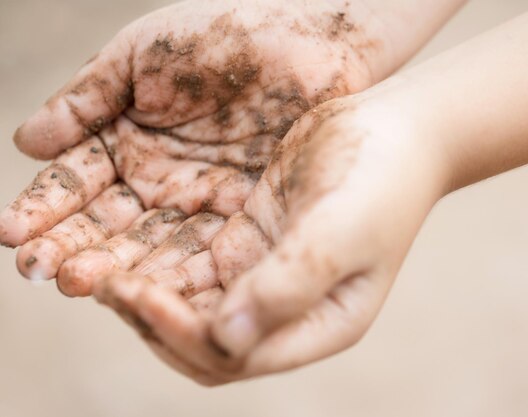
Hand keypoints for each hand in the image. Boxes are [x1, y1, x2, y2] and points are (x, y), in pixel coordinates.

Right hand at [0, 0, 399, 293]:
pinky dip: (171, 271)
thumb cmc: (227, 36)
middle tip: (39, 270)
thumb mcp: (143, 55)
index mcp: (128, 138)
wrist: (315, 44)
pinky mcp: (243, 219)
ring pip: (149, 244)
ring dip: (113, 266)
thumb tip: (26, 143)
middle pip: (107, 224)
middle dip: (70, 247)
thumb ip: (86, 98)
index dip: (45, 207)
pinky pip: (202, 251)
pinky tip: (142, 287)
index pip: (77, 182)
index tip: (11, 232)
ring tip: (81, 282)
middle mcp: (160, 178)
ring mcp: (200, 202)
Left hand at [93, 84, 449, 384]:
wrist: (396, 131)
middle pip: (206, 343)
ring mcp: (268, 276)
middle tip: (105, 285)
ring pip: (194, 306)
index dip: (182, 334)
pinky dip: (161, 264)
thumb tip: (225, 337)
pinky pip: (197, 266)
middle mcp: (290, 310)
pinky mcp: (252, 241)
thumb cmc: (381, 180)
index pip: (236, 355)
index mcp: (319, 324)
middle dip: (154, 323)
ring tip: (100, 269)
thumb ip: (289, 285)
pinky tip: (128, 244)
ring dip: (149, 296)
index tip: (141, 292)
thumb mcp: (343, 231)